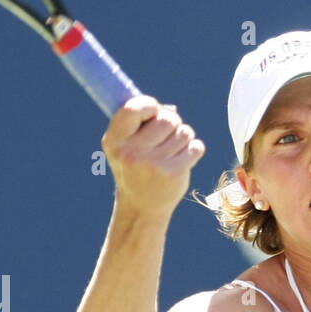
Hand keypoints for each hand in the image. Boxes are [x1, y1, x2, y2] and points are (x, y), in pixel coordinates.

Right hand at [102, 97, 205, 215]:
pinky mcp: (174, 173)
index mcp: (115, 140)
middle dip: (172, 122)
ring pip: (184, 132)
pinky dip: (193, 149)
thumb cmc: (134, 168)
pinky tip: (182, 158)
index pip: (133, 108)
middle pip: (167, 119)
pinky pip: (195, 147)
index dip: (150, 105)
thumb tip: (169, 108)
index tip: (154, 111)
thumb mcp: (123, 146)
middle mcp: (132, 152)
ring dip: (183, 137)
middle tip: (168, 132)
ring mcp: (154, 164)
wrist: (141, 207)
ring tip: (173, 149)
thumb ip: (138, 123)